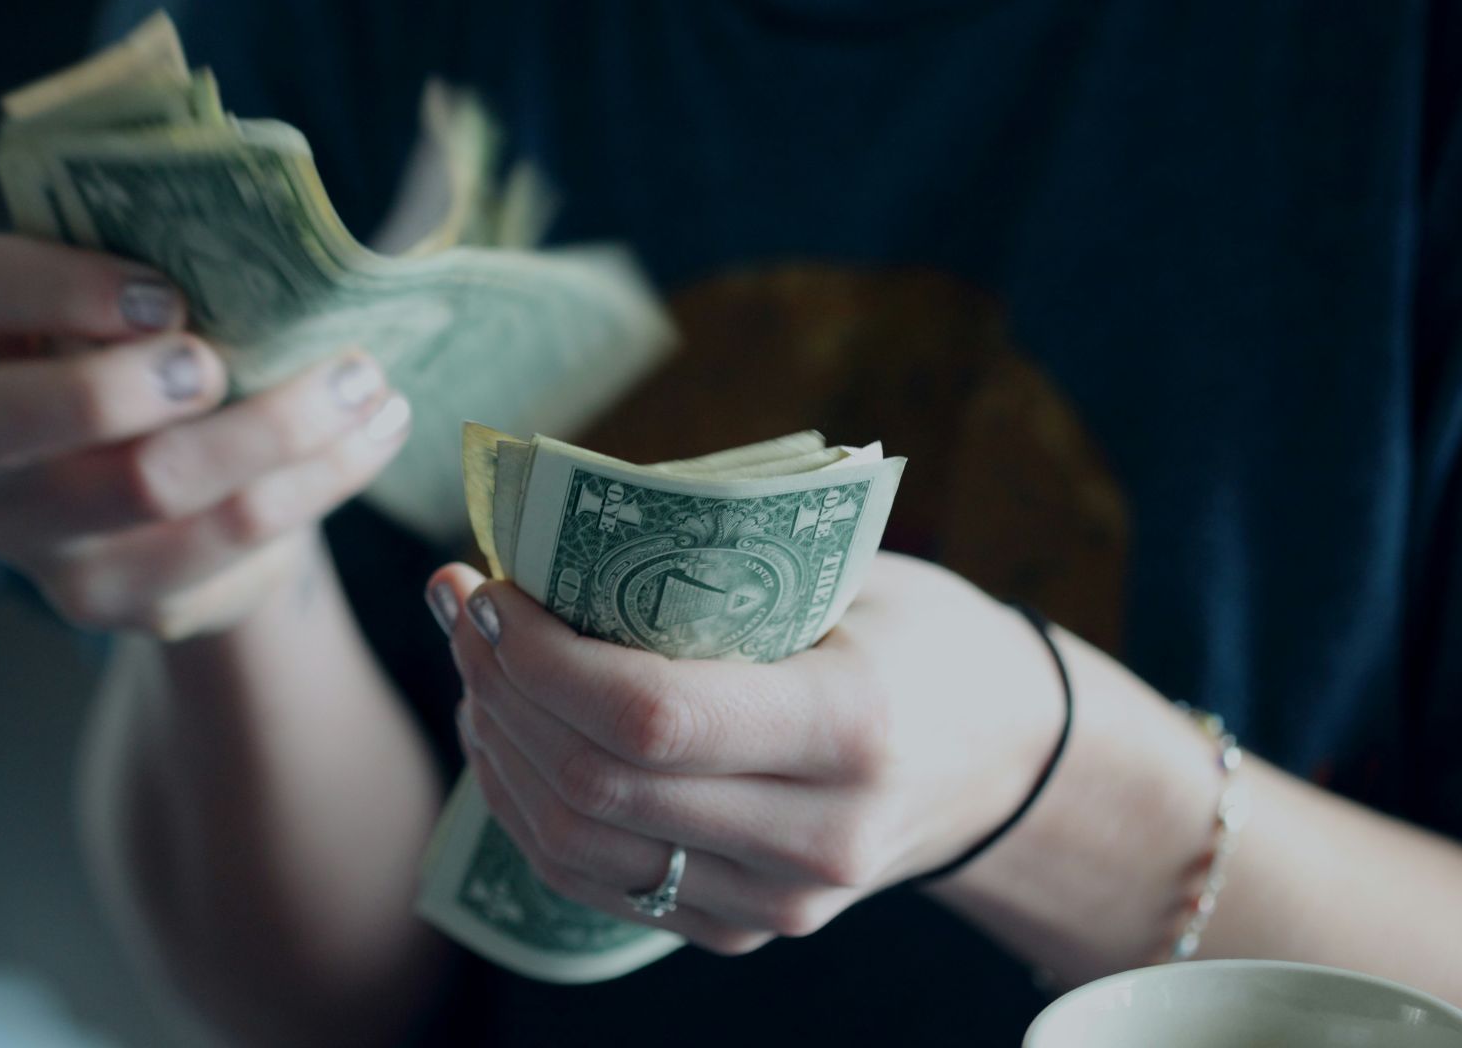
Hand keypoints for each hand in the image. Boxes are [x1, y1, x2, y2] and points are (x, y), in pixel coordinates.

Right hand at [0, 234, 410, 636]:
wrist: (183, 491)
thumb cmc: (162, 353)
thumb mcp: (147, 297)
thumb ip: (174, 258)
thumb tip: (285, 237)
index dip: (61, 288)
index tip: (167, 295)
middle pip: (12, 420)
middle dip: (128, 385)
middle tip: (221, 363)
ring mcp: (34, 535)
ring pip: (148, 487)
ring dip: (275, 429)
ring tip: (363, 383)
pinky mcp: (111, 598)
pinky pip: (224, 545)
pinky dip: (316, 482)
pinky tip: (371, 436)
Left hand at [427, 553, 1064, 954]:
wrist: (1001, 758)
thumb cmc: (918, 635)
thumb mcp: (848, 573)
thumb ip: (716, 565)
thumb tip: (546, 532)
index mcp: (852, 727)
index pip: (650, 716)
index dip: (540, 657)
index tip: (487, 587)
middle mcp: (817, 837)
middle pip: (596, 784)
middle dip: (499, 688)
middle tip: (460, 606)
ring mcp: (779, 901)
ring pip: (576, 845)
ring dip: (498, 747)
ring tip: (474, 664)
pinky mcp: (743, 929)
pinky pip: (594, 882)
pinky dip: (528, 806)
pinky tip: (507, 733)